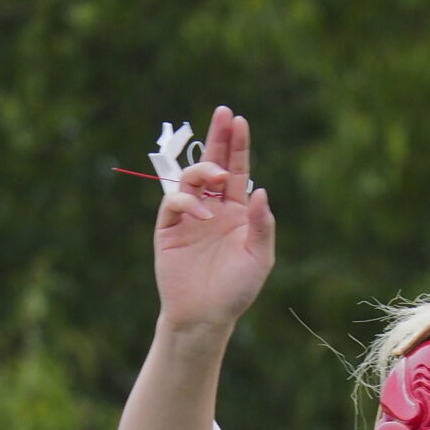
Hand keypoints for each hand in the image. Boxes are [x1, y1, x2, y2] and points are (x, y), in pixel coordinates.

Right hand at [154, 105, 274, 336]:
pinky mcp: (168, 229)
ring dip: (205, 170)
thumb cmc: (236, 290)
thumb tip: (260, 189)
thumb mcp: (259, 257)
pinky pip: (173, 203)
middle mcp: (212, 208)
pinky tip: (202, 213)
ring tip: (219, 176)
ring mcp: (189, 217)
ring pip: (191, 179)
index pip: (237, 171)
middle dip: (217, 138)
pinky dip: (187, 201)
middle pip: (212, 164)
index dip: (237, 146)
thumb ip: (262, 224)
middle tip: (223, 113)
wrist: (205, 316)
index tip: (238, 120)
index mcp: (236, 212)